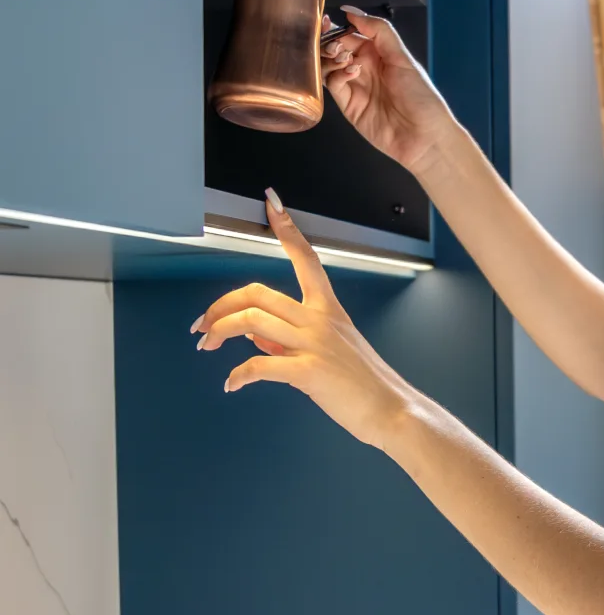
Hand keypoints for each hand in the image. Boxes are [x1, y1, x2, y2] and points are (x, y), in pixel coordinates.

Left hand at [191, 192, 416, 448]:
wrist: (391, 410)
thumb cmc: (364, 384)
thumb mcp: (329, 352)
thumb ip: (288, 339)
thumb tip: (254, 335)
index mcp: (328, 310)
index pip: (306, 258)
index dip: (289, 229)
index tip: (272, 204)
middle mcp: (319, 320)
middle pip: (258, 292)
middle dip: (220, 304)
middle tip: (202, 323)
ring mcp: (314, 344)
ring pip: (252, 321)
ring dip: (219, 331)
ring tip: (207, 345)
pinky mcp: (309, 372)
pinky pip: (259, 365)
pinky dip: (238, 376)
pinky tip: (232, 384)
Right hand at [321, 8, 447, 171]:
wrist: (425, 137)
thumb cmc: (421, 97)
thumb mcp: (402, 58)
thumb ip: (379, 31)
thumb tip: (353, 11)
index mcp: (378, 54)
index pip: (350, 35)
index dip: (338, 28)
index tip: (327, 21)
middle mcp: (365, 69)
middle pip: (336, 50)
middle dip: (330, 43)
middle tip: (335, 45)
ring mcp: (356, 87)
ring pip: (330, 67)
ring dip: (332, 58)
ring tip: (343, 58)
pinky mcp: (349, 106)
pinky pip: (334, 85)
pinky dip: (337, 75)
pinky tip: (352, 73)